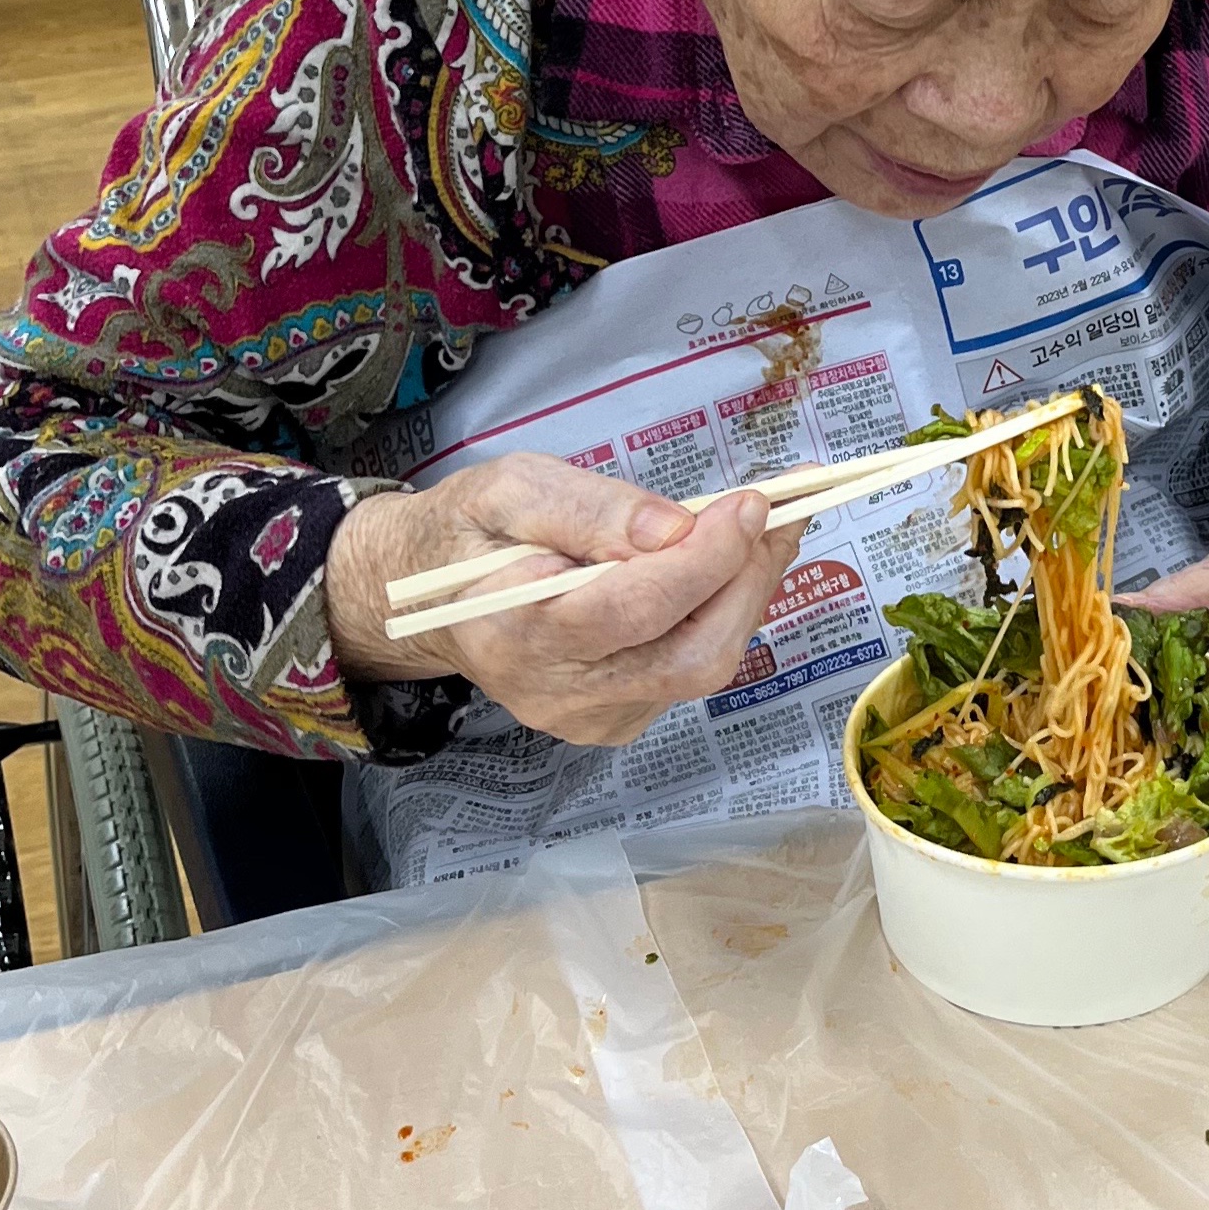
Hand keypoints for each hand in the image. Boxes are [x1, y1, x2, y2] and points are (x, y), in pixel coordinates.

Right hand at [329, 452, 802, 749]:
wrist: (428, 595)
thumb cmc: (471, 532)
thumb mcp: (509, 488)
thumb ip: (586, 508)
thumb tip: (674, 527)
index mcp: (514, 633)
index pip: (630, 609)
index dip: (703, 558)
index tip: (752, 502)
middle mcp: (555, 693)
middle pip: (686, 657)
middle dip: (747, 582)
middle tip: (780, 511)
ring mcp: (589, 718)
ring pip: (698, 669)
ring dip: (746, 593)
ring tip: (767, 528)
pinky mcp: (615, 721)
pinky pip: (688, 672)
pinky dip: (721, 614)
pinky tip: (726, 566)